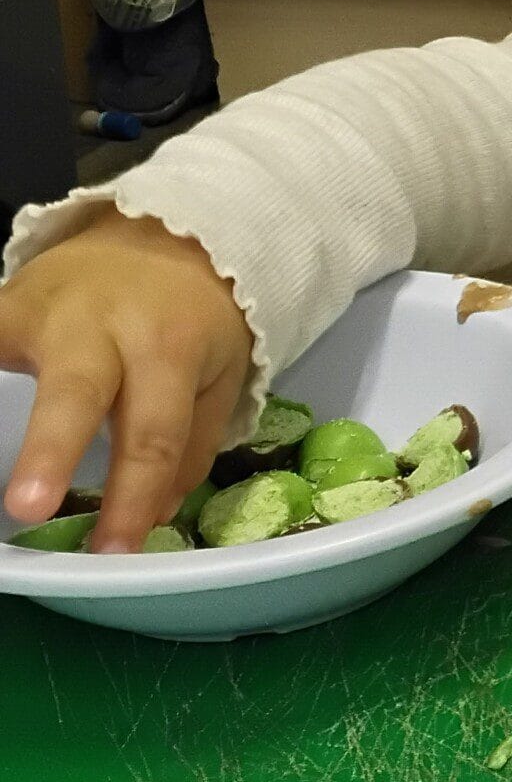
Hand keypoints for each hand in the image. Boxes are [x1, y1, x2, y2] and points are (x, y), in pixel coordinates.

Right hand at [0, 210, 254, 553]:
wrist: (162, 231)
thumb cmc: (192, 317)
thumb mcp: (219, 372)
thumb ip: (190, 443)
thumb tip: (157, 512)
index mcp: (170, 346)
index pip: (152, 433)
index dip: (134, 496)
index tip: (116, 550)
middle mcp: (105, 325)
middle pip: (79, 393)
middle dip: (52, 452)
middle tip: (29, 509)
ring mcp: (47, 310)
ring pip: (16, 363)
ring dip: (9, 425)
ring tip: (1, 485)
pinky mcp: (6, 303)